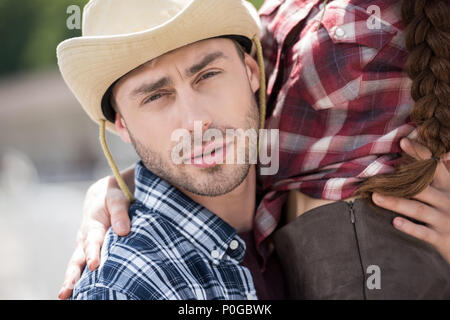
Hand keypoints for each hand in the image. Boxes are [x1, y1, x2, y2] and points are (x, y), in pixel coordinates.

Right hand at [58, 168, 133, 299]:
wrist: (103, 195)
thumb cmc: (113, 197)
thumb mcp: (117, 199)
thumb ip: (120, 212)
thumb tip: (123, 232)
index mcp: (92, 225)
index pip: (93, 241)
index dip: (93, 253)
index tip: (94, 265)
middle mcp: (85, 238)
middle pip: (77, 259)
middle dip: (72, 275)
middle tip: (67, 290)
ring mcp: (84, 246)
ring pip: (76, 265)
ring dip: (71, 281)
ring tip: (65, 296)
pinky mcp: (88, 252)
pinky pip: (82, 266)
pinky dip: (80, 279)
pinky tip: (80, 293)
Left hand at [372, 138, 449, 262]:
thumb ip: (441, 178)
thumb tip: (434, 158)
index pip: (434, 167)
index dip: (420, 154)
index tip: (403, 141)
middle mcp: (448, 201)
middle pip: (422, 187)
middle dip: (399, 181)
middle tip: (376, 177)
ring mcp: (446, 220)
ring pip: (418, 209)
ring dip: (396, 203)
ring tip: (376, 197)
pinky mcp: (444, 239)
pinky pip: (425, 233)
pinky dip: (410, 228)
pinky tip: (395, 222)